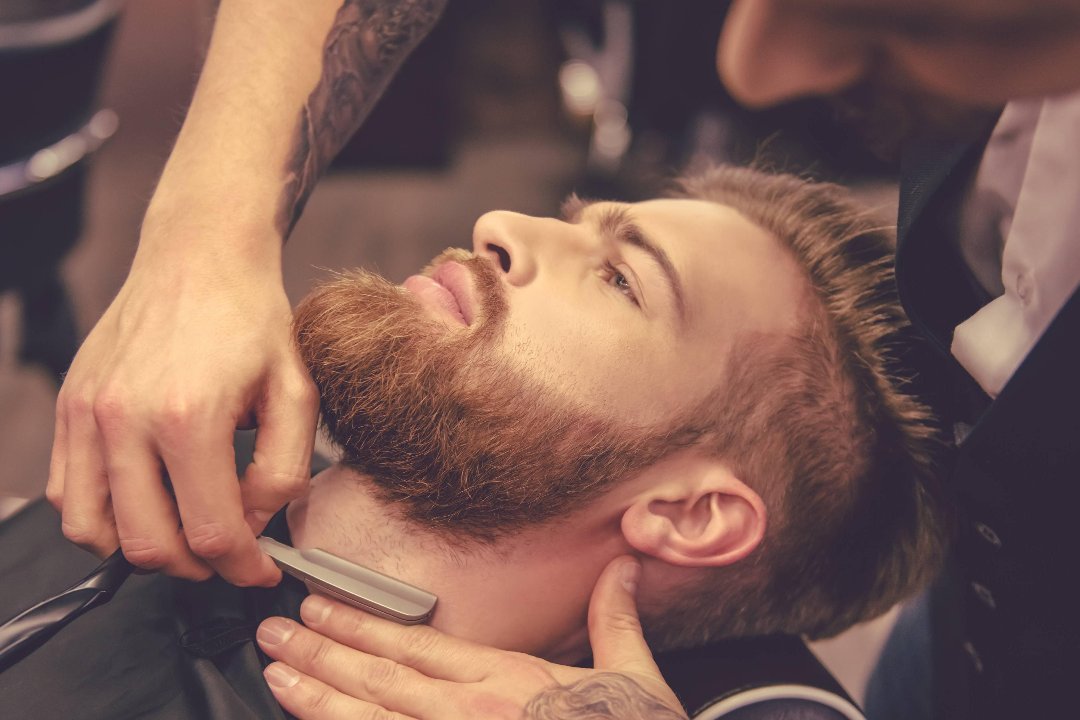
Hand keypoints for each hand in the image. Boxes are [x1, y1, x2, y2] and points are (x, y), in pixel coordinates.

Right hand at [46, 230, 317, 584]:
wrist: (199, 258)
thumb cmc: (253, 321)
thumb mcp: (297, 392)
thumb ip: (284, 470)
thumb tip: (255, 523)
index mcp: (190, 417)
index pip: (211, 531)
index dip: (244, 567)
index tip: (263, 571)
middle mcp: (126, 420)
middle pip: (149, 544)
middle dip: (198, 567)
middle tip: (228, 554)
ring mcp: (88, 414)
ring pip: (95, 531)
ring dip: (144, 549)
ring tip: (185, 531)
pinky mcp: (70, 407)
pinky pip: (66, 494)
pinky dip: (101, 519)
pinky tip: (144, 503)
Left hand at [257, 556, 687, 718]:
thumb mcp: (633, 677)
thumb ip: (613, 619)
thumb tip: (621, 566)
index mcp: (506, 683)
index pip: (416, 646)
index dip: (361, 625)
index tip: (320, 605)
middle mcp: (470, 715)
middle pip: (380, 681)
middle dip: (321, 654)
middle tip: (272, 634)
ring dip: (318, 699)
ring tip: (276, 677)